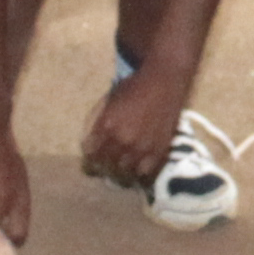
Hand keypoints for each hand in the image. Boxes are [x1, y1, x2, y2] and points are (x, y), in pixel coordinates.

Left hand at [81, 62, 183, 186]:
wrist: (163, 81)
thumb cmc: (134, 86)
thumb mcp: (109, 102)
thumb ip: (100, 122)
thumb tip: (92, 142)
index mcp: (107, 127)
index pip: (90, 155)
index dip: (89, 158)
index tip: (92, 158)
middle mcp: (123, 141)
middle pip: (106, 166)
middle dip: (104, 166)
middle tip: (106, 164)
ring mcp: (142, 148)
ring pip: (125, 173)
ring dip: (121, 171)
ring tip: (122, 166)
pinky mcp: (159, 151)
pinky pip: (145, 172)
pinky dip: (139, 172)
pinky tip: (138, 167)